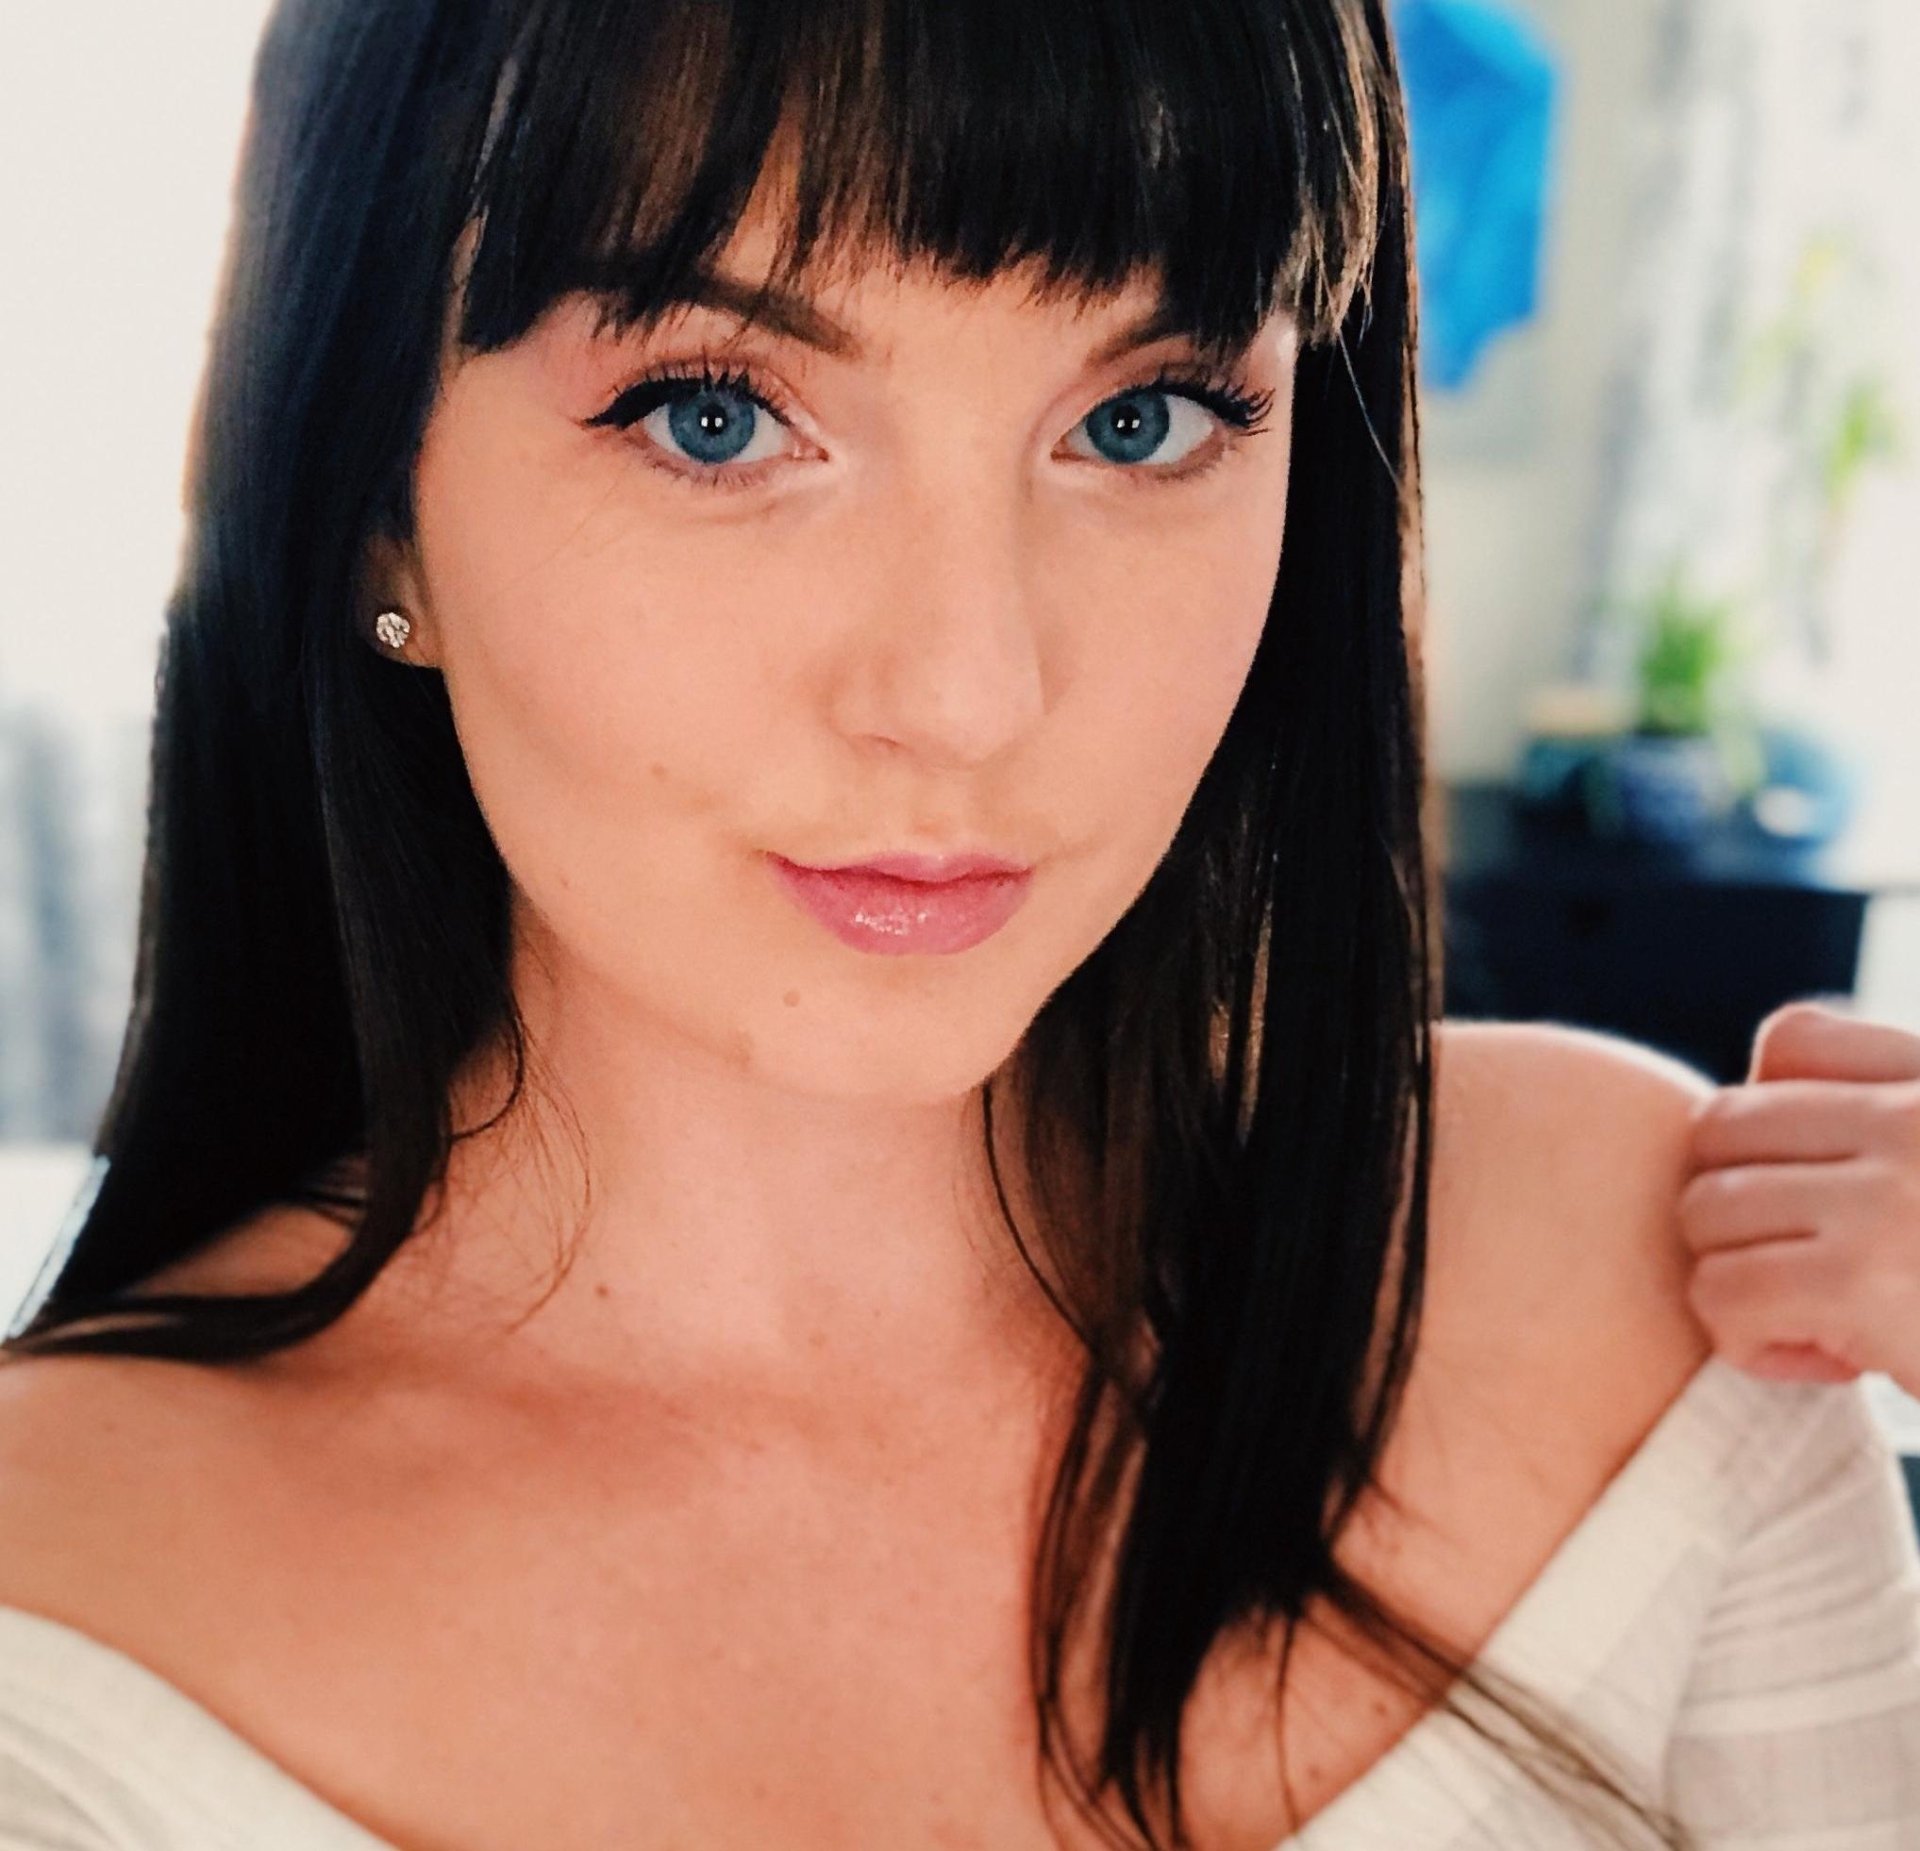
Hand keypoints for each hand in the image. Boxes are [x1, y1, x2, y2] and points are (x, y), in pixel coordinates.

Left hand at [1680, 1000, 1919, 1394]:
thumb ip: (1890, 1131)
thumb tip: (1762, 1094)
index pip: (1792, 1040)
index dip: (1776, 1125)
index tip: (1830, 1197)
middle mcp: (1913, 1120)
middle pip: (1719, 1126)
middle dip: (1742, 1208)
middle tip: (1817, 1274)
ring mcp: (1887, 1198)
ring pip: (1704, 1213)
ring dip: (1747, 1282)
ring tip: (1837, 1323)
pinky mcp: (1861, 1283)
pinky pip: (1724, 1295)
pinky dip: (1755, 1344)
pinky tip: (1842, 1367)